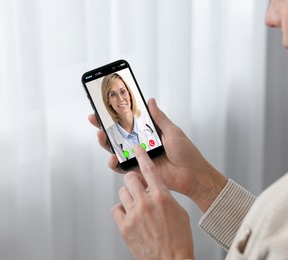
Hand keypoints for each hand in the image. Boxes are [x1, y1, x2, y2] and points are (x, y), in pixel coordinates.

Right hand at [88, 98, 227, 211]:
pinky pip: (122, 168)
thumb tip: (150, 101)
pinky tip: (112, 158)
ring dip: (106, 143)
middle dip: (104, 127)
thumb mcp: (172, 131)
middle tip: (95, 119)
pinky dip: (115, 163)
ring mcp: (138, 158)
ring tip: (101, 136)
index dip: (116, 116)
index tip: (104, 107)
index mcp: (149, 133)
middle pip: (118, 135)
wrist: (193, 174)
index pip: (129, 122)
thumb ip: (159, 118)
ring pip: (116, 150)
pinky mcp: (138, 171)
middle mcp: (141, 145)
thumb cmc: (186, 152)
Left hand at [111, 145, 193, 259]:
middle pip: (130, 178)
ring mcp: (133, 215)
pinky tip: (129, 216)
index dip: (141, 156)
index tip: (136, 149)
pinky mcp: (125, 227)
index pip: (149, 169)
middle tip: (137, 185)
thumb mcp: (179, 212)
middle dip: (133, 179)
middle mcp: (146, 203)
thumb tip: (156, 191)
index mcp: (162, 197)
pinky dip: (122, 210)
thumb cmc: (179, 240)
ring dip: (128, 195)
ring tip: (136, 205)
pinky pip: (116, 209)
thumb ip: (165, 197)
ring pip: (122, 192)